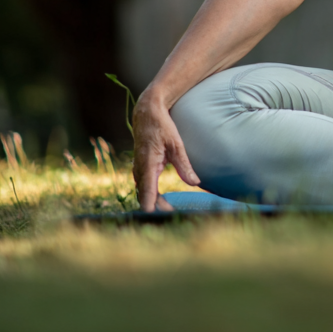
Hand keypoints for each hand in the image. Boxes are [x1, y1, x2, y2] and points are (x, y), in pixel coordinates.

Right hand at [132, 89, 200, 211]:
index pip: (147, 193)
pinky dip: (152, 195)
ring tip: (171, 211)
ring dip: (155, 203)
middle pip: (145, 197)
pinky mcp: (140, 169)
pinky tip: (163, 201)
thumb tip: (195, 183)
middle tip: (174, 216)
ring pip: (144, 193)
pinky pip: (144, 187)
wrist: (147, 114)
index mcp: (147, 164)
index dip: (153, 207)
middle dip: (157, 208)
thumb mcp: (176, 144)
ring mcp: (137, 170)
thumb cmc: (162, 127)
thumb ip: (184, 165)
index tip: (161, 217)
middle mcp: (139, 170)